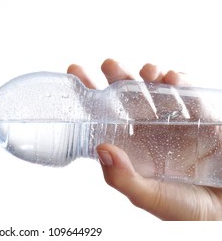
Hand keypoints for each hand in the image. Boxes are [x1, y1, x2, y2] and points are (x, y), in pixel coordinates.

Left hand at [67, 59, 221, 219]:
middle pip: (128, 98)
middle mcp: (149, 132)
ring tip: (147, 71)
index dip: (90, 96)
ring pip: (156, 91)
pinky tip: (172, 78)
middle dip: (117, 77)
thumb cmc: (186, 211)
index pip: (104, 117)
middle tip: (109, 64)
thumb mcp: (150, 198)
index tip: (75, 72)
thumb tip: (101, 150)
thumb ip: (123, 179)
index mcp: (131, 148)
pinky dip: (180, 83)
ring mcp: (174, 123)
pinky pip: (189, 95)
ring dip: (149, 76)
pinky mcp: (201, 119)